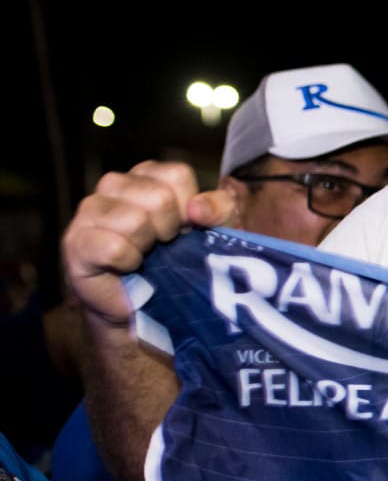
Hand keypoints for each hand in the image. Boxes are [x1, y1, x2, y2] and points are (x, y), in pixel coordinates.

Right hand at [60, 160, 234, 327]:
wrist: (147, 306)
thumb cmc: (178, 261)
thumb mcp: (212, 231)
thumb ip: (219, 210)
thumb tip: (198, 208)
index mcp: (146, 175)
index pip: (177, 175)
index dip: (190, 208)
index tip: (185, 228)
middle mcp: (114, 184)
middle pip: (159, 197)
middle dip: (170, 230)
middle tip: (162, 245)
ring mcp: (90, 210)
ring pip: (135, 221)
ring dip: (148, 248)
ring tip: (144, 255)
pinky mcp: (75, 242)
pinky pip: (114, 247)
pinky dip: (128, 263)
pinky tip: (127, 266)